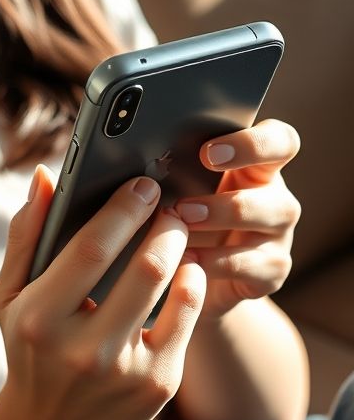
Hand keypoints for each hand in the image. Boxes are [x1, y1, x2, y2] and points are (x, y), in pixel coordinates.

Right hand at [0, 167, 206, 419]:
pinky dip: (193, 284)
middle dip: (164, 224)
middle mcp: (81, 350)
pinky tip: (189, 267)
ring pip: (171, 290)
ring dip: (182, 248)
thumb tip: (45, 176)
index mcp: (39, 319)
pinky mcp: (157, 386)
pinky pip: (187, 319)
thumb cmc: (27, 346)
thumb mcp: (10, 294)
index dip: (123, 210)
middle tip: (170, 204)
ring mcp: (124, 373)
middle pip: (144, 268)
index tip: (142, 184)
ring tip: (178, 229)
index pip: (90, 249)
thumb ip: (25, 235)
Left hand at [175, 118, 300, 321]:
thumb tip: (139, 166)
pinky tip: (185, 261)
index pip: (280, 140)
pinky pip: (251, 265)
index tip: (208, 154)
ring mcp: (278, 235)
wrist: (200, 278)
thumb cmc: (192, 222)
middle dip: (223, 195)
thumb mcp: (186, 192)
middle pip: (274, 187)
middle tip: (182, 205)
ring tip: (180, 226)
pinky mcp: (272, 269)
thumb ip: (178, 172)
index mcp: (258, 167)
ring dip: (219, 220)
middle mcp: (275, 197)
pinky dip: (215, 262)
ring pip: (267, 219)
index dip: (252, 143)